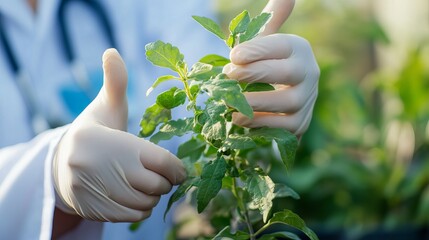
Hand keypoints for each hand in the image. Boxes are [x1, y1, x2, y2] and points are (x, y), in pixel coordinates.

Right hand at [52, 49, 185, 221]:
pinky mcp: (96, 210)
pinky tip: (134, 195)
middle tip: (159, 174)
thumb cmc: (94, 132)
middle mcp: (104, 168)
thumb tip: (112, 52)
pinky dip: (141, 208)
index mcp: (113, 141)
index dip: (176, 168)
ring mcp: (98, 192)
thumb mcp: (104, 107)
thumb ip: (115, 82)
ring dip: (153, 196)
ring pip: (146, 203)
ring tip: (144, 183)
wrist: (60, 165)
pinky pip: (133, 215)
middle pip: (156, 185)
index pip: (162, 162)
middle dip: (164, 181)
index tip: (178, 169)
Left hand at [223, 0, 318, 135]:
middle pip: (288, 72)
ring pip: (288, 102)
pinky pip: (284, 126)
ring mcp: (308, 100)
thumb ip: (271, 19)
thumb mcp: (266, 42)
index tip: (233, 55)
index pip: (282, 45)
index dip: (258, 49)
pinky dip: (261, 124)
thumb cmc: (267, 65)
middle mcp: (310, 72)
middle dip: (256, 74)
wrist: (282, 101)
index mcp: (299, 48)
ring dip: (256, 102)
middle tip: (228, 75)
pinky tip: (240, 120)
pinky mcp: (301, 124)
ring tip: (230, 102)